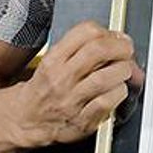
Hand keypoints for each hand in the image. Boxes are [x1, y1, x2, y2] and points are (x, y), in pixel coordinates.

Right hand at [12, 21, 144, 147]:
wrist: (26, 121)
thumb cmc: (45, 89)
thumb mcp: (54, 61)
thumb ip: (83, 49)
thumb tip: (120, 41)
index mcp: (53, 60)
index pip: (85, 32)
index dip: (108, 32)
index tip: (116, 37)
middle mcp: (61, 79)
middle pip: (98, 51)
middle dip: (121, 48)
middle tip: (127, 52)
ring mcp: (71, 101)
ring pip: (105, 77)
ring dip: (123, 71)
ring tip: (124, 72)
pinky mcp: (81, 121)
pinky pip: (107, 102)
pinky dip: (119, 93)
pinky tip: (117, 91)